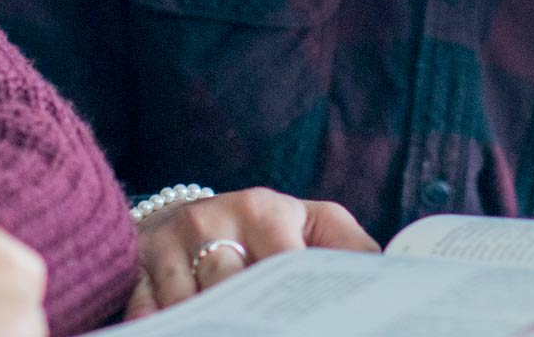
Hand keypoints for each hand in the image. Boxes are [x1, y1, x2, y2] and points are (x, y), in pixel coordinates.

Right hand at [125, 187, 376, 317]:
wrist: (195, 215)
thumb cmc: (270, 229)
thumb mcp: (315, 225)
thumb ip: (353, 249)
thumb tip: (397, 277)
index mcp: (265, 209)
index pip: (284, 265)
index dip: (297, 306)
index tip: (309, 321)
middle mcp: (212, 218)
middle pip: (231, 287)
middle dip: (252, 319)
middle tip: (271, 326)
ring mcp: (169, 245)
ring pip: (190, 305)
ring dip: (212, 326)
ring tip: (232, 328)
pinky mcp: (137, 268)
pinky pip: (146, 312)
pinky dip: (162, 328)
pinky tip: (185, 332)